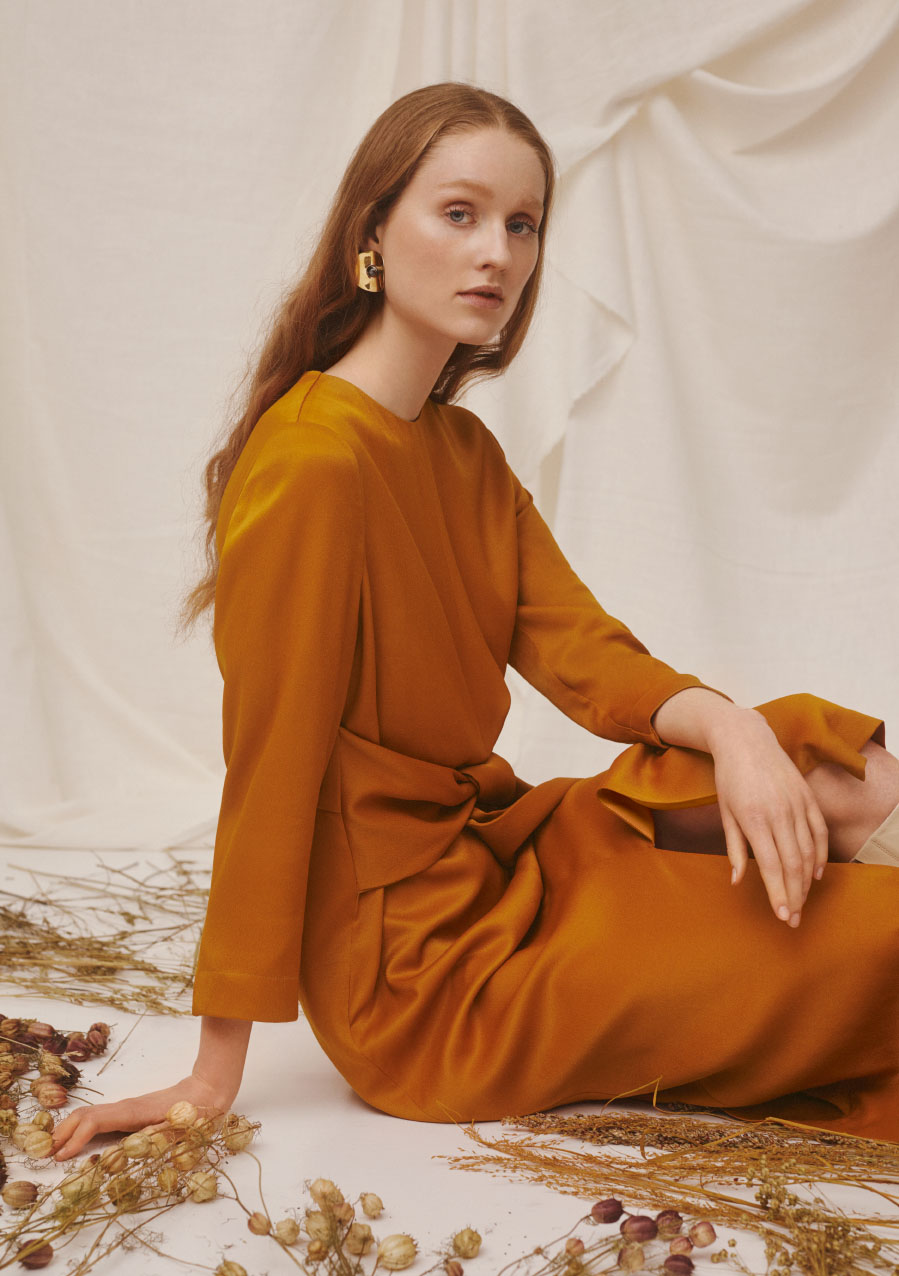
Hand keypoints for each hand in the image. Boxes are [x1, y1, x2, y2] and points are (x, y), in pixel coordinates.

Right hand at [50, 1072, 235, 1162]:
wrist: (208, 1090)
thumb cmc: (196, 1111)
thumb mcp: (179, 1126)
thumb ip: (156, 1135)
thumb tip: (129, 1146)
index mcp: (134, 1111)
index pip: (95, 1120)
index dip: (76, 1138)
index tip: (61, 1157)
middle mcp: (126, 1107)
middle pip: (86, 1114)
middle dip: (63, 1132)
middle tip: (44, 1153)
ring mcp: (127, 1108)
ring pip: (90, 1115)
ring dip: (69, 1129)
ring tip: (52, 1149)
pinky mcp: (130, 1112)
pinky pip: (99, 1118)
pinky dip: (82, 1127)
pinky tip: (75, 1139)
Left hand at [709, 709, 828, 925]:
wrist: (746, 740)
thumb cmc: (729, 779)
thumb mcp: (725, 813)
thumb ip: (733, 848)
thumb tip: (737, 881)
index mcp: (754, 819)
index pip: (771, 865)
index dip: (778, 893)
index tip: (782, 915)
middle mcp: (779, 813)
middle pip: (793, 864)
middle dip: (794, 895)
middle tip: (792, 919)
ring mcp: (797, 805)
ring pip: (808, 852)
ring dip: (806, 881)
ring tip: (801, 902)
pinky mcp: (807, 798)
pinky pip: (819, 833)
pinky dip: (820, 856)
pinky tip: (815, 875)